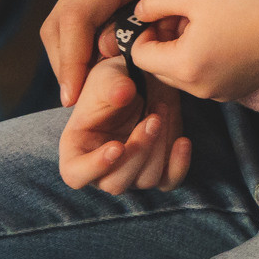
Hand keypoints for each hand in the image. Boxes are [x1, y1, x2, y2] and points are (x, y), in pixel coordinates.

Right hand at [39, 0, 257, 105]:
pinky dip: (78, 45)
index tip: (74, 97)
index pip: (78, 18)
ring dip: (69, 57)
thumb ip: (148, 22)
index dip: (72, 60)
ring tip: (86, 90)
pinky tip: (96, 69)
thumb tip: (105, 50)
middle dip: (65, 64)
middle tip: (78, 102)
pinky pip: (75, 17)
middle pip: (60, 22)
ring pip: (61, 22)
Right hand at [58, 55, 193, 192]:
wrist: (145, 78)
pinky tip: (183, 141)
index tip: (117, 146)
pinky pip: (169, 181)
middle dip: (138, 151)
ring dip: (159, 148)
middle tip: (153, 118)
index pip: (75, 175)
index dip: (94, 167)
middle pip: (115, 183)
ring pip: (145, 180)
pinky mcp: (158, 167)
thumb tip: (123, 94)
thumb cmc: (116, 79)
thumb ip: (111, 85)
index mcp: (78, 148)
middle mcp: (102, 167)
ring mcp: (131, 170)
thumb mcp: (109, 74)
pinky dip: (179, 165)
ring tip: (162, 110)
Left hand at [126, 0, 258, 102]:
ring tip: (212, 24)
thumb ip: (155, 1)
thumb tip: (139, 14)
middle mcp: (199, 90)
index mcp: (184, 67)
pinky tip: (230, 36)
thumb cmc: (248, 1)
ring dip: (187, 51)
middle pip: (160, 68)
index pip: (140, 54)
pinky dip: (209, 60)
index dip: (149, 29)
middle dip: (167, 42)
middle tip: (192, 15)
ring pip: (184, 74)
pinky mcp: (239, 90)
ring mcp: (221, 94)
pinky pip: (208, 78)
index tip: (171, 11)